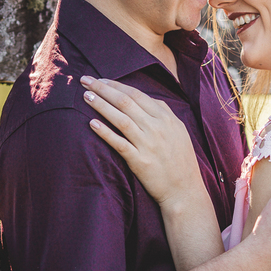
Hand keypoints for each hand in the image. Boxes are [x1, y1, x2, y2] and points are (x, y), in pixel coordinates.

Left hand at [82, 76, 204, 208]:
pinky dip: (105, 132)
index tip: (100, 80)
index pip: (136, 94)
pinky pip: (119, 143)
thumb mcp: (178, 130)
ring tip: (86, 97)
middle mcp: (157, 127)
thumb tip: (148, 98)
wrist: (185, 190)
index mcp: (166, 117)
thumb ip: (164, 112)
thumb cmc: (181, 160)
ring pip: (120, 119)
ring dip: (101, 105)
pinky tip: (92, 124)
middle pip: (125, 102)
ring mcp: (148, 144)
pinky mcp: (140, 161)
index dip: (116, 85)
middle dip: (103, 89)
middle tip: (86, 81)